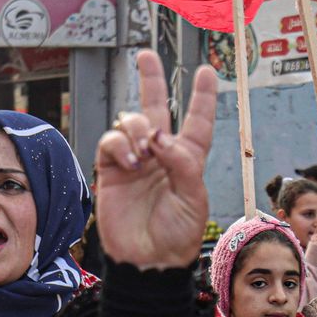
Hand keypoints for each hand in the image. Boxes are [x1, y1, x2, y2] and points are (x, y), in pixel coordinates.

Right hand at [95, 51, 218, 269]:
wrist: (148, 260)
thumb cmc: (178, 234)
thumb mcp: (195, 197)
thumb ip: (181, 162)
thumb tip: (157, 135)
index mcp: (188, 158)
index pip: (197, 121)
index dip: (201, 96)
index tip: (206, 71)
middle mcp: (160, 154)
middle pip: (155, 107)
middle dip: (151, 79)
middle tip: (146, 56)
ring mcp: (134, 160)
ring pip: (130, 122)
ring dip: (137, 129)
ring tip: (143, 155)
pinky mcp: (110, 170)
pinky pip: (110, 142)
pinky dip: (119, 145)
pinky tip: (130, 162)